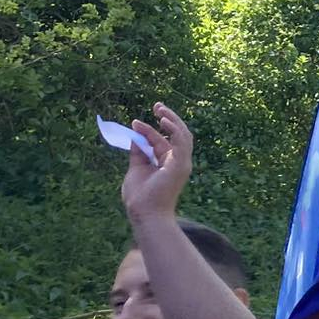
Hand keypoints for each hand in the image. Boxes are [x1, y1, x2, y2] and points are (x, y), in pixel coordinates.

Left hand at [120, 102, 194, 220]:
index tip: (135, 123)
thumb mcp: (136, 168)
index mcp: (168, 163)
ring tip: (160, 109)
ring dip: (173, 120)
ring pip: (183, 135)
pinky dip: (174, 130)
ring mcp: (181, 163)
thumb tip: (135, 136)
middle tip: (157, 106)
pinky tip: (164, 121)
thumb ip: (138, 153)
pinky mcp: (181, 164)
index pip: (161, 141)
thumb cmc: (140, 197)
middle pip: (177, 134)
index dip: (148, 130)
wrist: (144, 213)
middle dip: (168, 119)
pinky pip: (181, 142)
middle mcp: (178, 161)